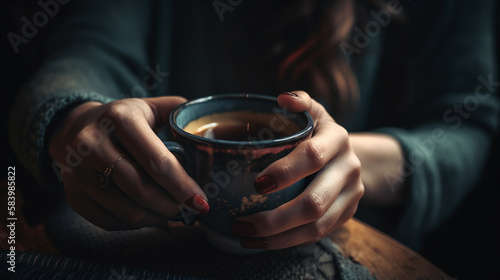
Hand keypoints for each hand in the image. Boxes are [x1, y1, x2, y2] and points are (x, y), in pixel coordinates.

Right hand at [48, 97, 208, 229]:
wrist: (75, 128)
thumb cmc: (124, 120)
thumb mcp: (149, 107)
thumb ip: (178, 113)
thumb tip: (207, 131)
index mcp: (119, 119)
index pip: (157, 161)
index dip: (182, 186)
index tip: (201, 201)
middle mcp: (92, 144)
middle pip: (142, 190)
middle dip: (173, 205)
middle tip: (189, 208)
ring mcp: (78, 172)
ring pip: (128, 211)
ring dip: (157, 217)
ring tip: (171, 210)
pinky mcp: (74, 195)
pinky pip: (112, 221)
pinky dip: (136, 224)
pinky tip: (149, 213)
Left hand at [231, 91, 363, 248]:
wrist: (348, 156)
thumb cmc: (318, 133)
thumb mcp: (313, 112)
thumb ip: (300, 103)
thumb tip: (282, 98)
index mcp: (337, 139)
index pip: (312, 156)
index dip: (285, 171)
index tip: (256, 183)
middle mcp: (349, 168)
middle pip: (314, 202)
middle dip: (275, 218)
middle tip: (241, 221)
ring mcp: (351, 196)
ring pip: (316, 226)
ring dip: (277, 237)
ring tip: (245, 236)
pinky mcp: (346, 215)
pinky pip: (317, 236)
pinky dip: (287, 242)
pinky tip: (261, 242)